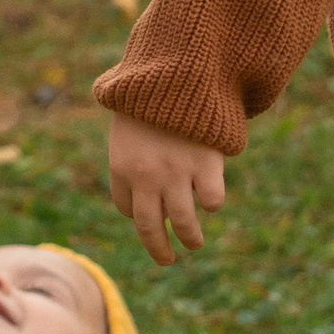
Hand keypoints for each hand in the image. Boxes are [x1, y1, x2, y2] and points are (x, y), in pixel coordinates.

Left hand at [105, 108, 226, 266]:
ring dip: (190, 238)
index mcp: (122, 167)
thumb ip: (131, 162)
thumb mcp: (127, 130)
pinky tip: (210, 199)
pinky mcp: (205, 165)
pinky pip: (211, 201)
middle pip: (150, 228)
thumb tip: (140, 203)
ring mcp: (177, 172)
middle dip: (159, 250)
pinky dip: (212, 204)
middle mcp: (147, 177)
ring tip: (194, 243)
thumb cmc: (149, 101)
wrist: (174, 73)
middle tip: (167, 260)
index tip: (149, 221)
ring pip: (183, 223)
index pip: (129, 210)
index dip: (140, 217)